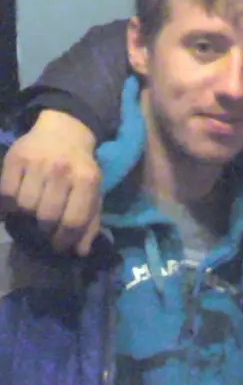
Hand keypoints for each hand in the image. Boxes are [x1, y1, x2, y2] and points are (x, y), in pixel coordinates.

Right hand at [0, 110, 101, 255]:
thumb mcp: (93, 193)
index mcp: (87, 180)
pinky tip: (16, 205)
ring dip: (26, 217)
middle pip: (46, 216)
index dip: (63, 240)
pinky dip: (8, 205)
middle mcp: (62, 170)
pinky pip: (5, 193)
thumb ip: (90, 222)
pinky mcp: (15, 158)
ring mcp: (37, 162)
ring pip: (24, 206)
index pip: (73, 220)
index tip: (58, 246)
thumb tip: (80, 252)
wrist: (64, 132)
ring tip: (31, 215)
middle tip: (44, 230)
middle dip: (45, 230)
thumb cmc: (80, 169)